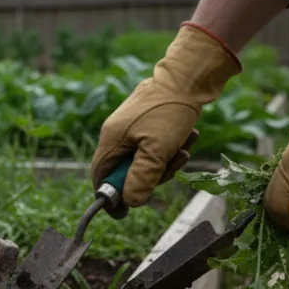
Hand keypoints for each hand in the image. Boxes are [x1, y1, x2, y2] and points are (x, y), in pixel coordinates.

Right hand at [90, 23, 241, 212]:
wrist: (188, 76)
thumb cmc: (170, 112)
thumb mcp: (157, 151)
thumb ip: (141, 178)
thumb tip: (130, 202)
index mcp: (111, 140)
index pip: (100, 178)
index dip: (110, 197)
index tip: (126, 212)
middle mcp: (116, 134)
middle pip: (125, 171)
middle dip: (151, 176)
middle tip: (172, 167)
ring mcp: (130, 127)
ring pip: (143, 159)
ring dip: (166, 161)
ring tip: (185, 148)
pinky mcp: (145, 122)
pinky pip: (153, 145)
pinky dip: (170, 148)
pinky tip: (187, 137)